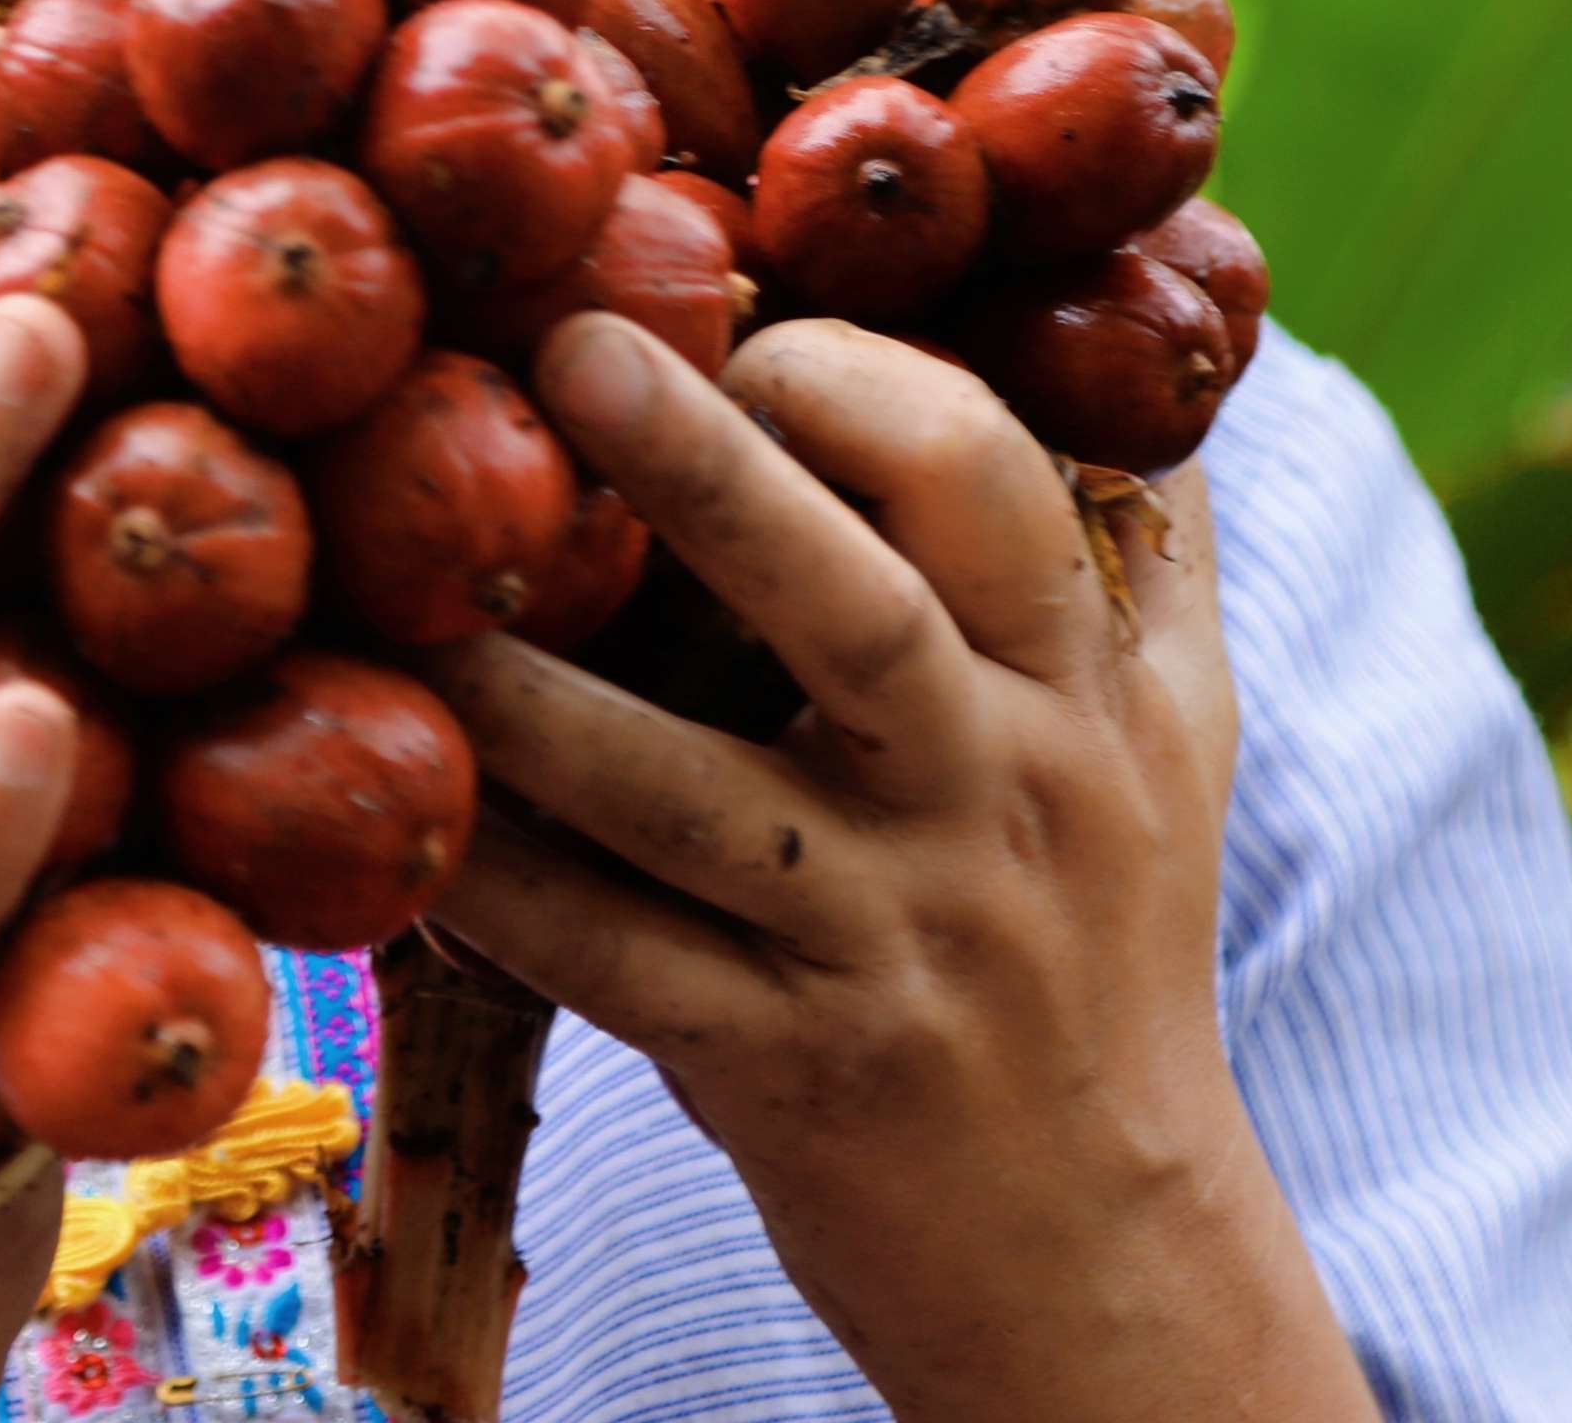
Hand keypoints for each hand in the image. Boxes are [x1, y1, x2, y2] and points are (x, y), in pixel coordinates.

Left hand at [412, 312, 1369, 1422]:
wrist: (1108, 1260)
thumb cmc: (1112, 949)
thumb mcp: (1180, 740)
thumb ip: (1152, 548)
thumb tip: (1149, 342)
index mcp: (1084, 689)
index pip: (993, 481)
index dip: (855, 379)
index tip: (725, 312)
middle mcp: (998, 796)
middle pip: (861, 606)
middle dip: (713, 472)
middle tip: (567, 345)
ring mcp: (892, 938)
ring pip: (693, 795)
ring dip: (535, 696)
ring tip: (401, 595)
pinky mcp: (792, 1070)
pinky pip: (616, 965)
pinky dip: (500, 893)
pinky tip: (391, 825)